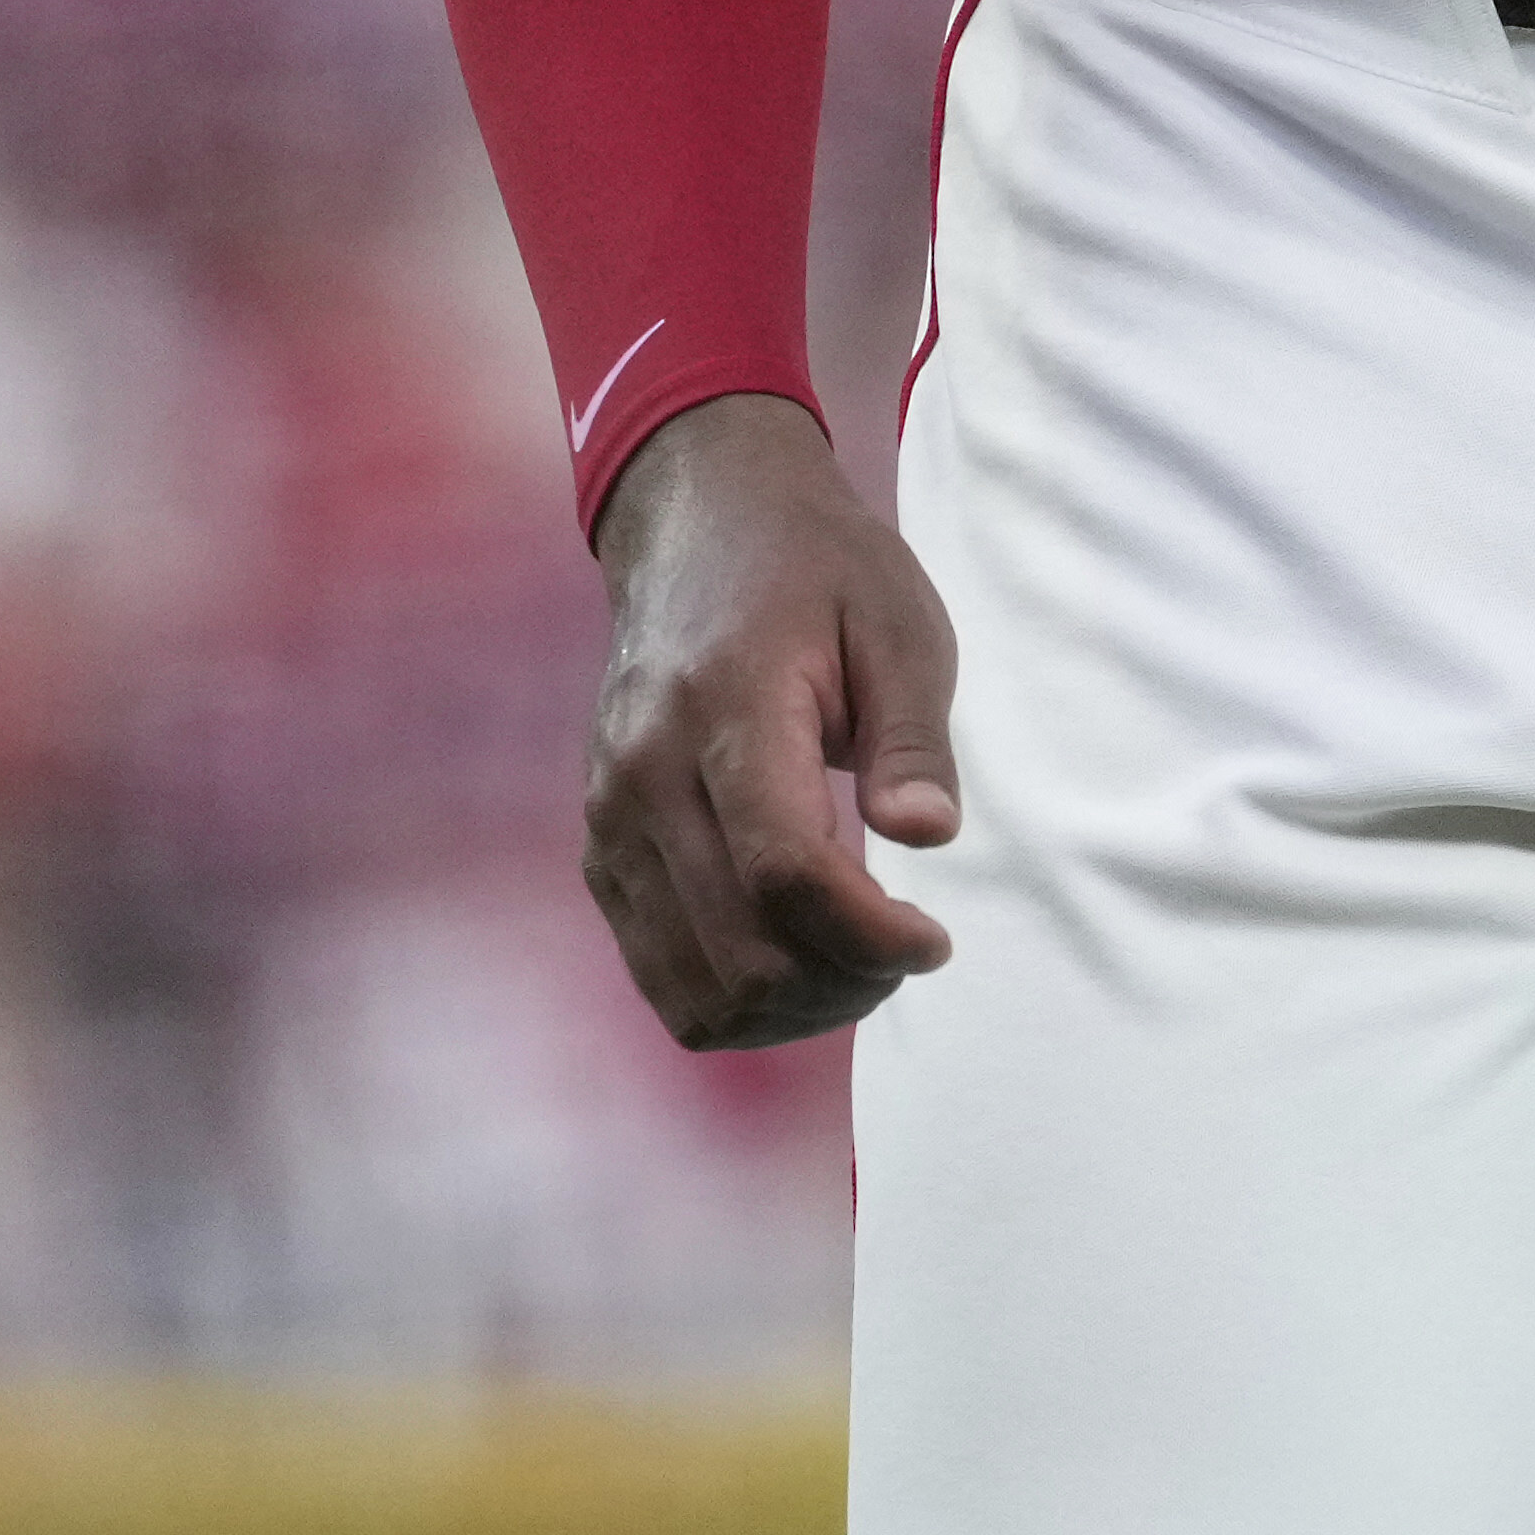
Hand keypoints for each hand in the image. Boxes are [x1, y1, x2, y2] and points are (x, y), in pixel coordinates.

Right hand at [581, 391, 963, 1050]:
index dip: (869, 936)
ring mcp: (610, 821)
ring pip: (692, 988)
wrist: (700, 526)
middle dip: (843, 983)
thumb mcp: (900, 622)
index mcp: (725, 708)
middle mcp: (645, 777)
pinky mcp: (601, 850)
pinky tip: (801, 953)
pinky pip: (660, 972)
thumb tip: (929, 835)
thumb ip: (912, 735)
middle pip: (739, 952)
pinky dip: (736, 994)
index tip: (933, 940)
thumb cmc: (817, 570)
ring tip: (859, 961)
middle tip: (907, 949)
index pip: (786, 873)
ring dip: (790, 1008)